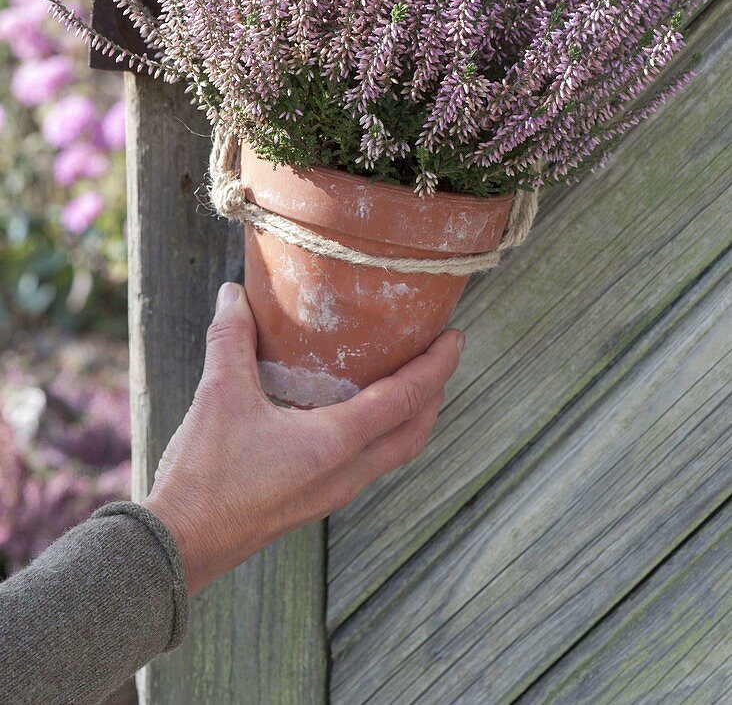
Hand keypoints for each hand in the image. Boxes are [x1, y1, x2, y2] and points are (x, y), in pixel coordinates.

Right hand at [142, 282, 463, 595]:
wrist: (179, 545)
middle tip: (439, 356)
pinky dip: (380, 435)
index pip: (406, 400)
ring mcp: (331, 493)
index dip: (436, 366)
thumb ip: (232, 338)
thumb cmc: (205, 475)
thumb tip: (235, 293)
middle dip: (434, 393)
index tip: (455, 337)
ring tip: (407, 380)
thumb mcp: (219, 395)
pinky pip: (366, 464)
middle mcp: (344, 473)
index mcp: (334, 445)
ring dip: (410, 417)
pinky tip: (354, 414)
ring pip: (393, 453)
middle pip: (413, 433)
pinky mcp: (312, 502)